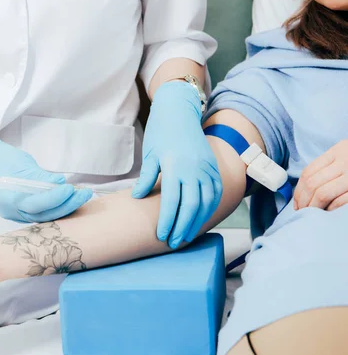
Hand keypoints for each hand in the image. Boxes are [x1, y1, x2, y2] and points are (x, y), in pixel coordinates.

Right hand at [0, 133, 92, 222]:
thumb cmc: (7, 159)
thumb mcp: (25, 164)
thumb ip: (42, 177)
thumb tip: (60, 182)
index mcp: (9, 200)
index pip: (35, 204)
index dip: (54, 198)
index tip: (69, 188)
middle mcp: (13, 212)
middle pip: (44, 214)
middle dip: (66, 205)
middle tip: (84, 193)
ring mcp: (18, 215)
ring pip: (47, 216)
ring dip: (66, 207)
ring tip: (82, 195)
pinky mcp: (25, 213)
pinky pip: (45, 213)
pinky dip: (59, 207)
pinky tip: (72, 199)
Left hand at [132, 81, 221, 248]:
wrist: (180, 111)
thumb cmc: (161, 132)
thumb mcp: (150, 154)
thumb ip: (146, 178)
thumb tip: (138, 197)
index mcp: (175, 166)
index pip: (172, 201)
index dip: (167, 221)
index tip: (161, 235)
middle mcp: (194, 168)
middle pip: (191, 206)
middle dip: (183, 227)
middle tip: (173, 242)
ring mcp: (207, 168)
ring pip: (206, 202)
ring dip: (197, 222)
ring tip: (186, 236)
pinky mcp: (214, 167)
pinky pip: (215, 193)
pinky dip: (210, 208)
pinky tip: (201, 219)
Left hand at [294, 140, 347, 210]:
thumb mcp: (345, 156)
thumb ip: (328, 166)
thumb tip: (306, 188)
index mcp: (337, 151)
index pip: (308, 172)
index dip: (298, 190)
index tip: (296, 202)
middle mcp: (344, 161)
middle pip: (312, 184)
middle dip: (303, 200)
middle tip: (302, 210)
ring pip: (322, 193)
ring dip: (314, 206)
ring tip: (312, 213)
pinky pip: (340, 201)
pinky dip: (331, 208)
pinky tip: (328, 211)